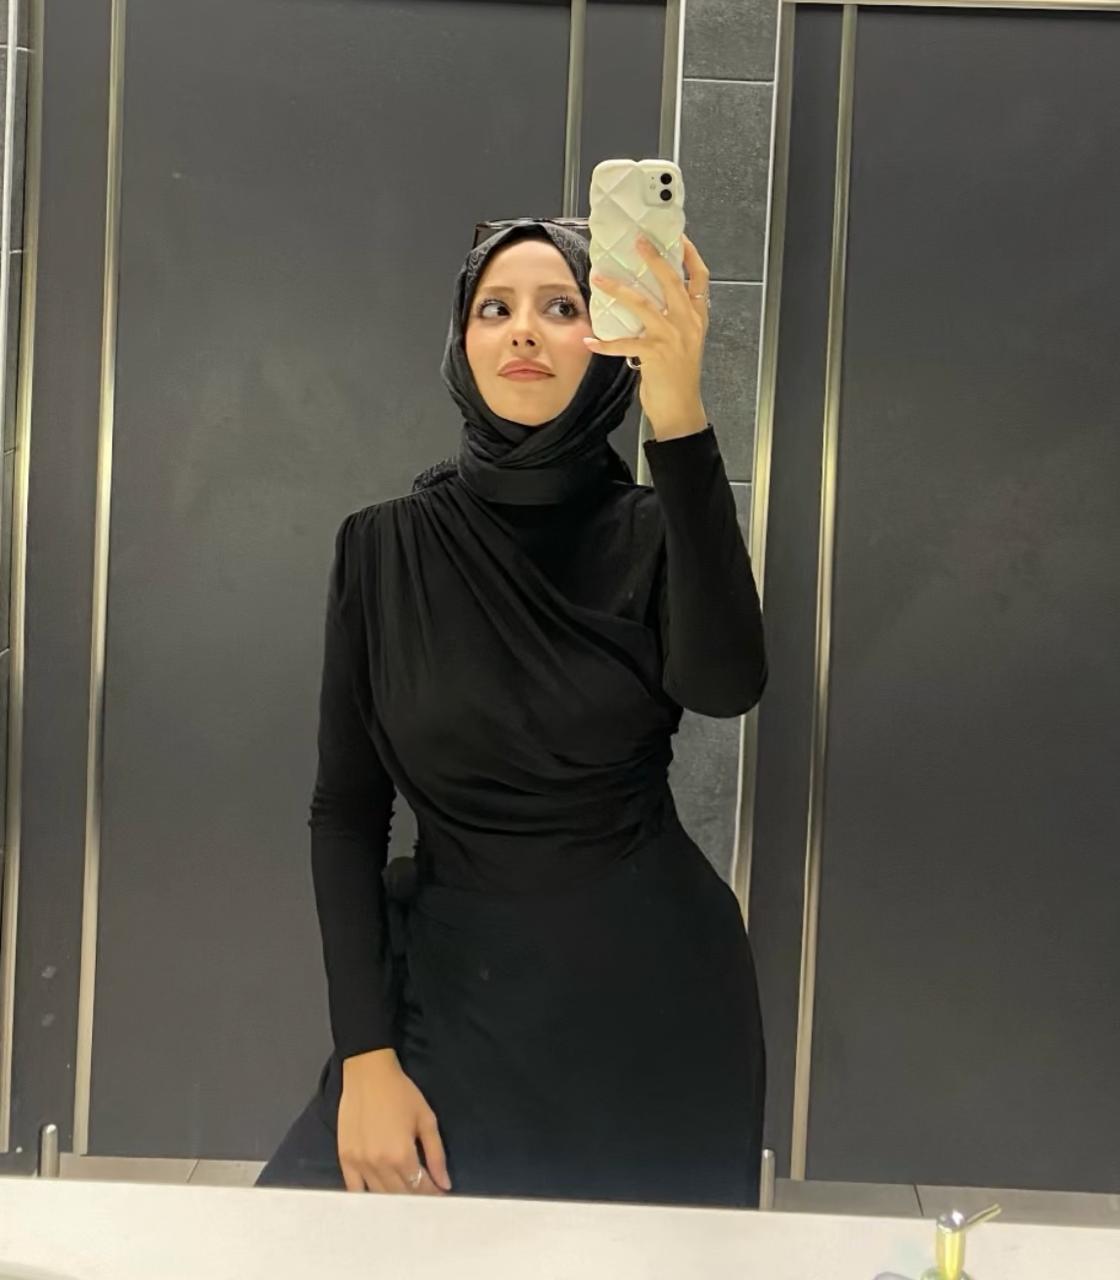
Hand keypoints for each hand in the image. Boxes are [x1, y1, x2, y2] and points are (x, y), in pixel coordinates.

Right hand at [337, 1049, 450, 1194]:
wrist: (368, 1074)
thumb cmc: (401, 1093)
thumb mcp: (426, 1119)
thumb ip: (436, 1154)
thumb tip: (444, 1184)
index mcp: (402, 1155)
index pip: (421, 1187)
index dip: (432, 1193)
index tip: (439, 1196)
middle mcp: (380, 1165)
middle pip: (401, 1194)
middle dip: (416, 1198)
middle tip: (425, 1197)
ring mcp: (359, 1164)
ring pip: (380, 1196)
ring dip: (395, 1199)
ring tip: (406, 1198)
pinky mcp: (345, 1159)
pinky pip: (355, 1189)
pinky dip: (367, 1197)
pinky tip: (378, 1197)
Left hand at [585, 233, 710, 439]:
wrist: (681, 410)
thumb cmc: (680, 377)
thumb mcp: (685, 343)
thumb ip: (674, 320)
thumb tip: (650, 299)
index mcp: (697, 318)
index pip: (700, 279)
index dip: (690, 256)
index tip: (677, 237)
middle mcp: (688, 324)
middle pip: (672, 282)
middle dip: (654, 259)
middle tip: (638, 242)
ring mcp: (672, 338)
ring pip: (643, 304)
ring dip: (618, 290)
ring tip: (600, 278)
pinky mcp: (655, 355)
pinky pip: (625, 343)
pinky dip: (605, 343)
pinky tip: (590, 340)